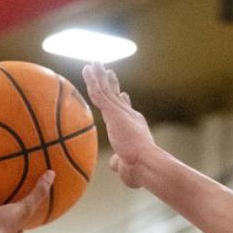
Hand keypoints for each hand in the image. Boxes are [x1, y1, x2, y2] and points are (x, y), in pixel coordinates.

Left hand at [82, 62, 156, 188]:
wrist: (144, 162)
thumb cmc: (139, 169)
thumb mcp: (126, 165)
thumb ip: (118, 161)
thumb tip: (114, 164)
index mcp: (134, 126)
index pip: (127, 110)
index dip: (123, 101)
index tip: (122, 93)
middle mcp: (129, 115)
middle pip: (116, 95)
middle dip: (111, 83)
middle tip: (106, 71)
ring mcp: (120, 112)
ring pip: (106, 90)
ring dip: (99, 75)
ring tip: (94, 63)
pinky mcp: (113, 111)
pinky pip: (98, 93)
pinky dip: (92, 80)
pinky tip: (87, 69)